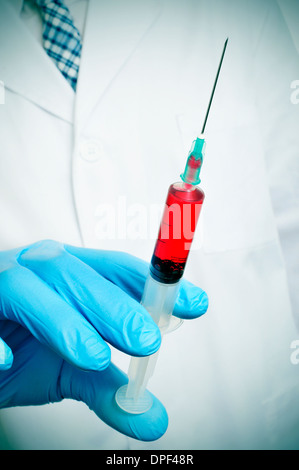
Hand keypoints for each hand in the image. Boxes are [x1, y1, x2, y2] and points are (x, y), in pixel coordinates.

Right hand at [0, 240, 207, 440]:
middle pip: (76, 274)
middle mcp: (37, 271)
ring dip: (62, 321)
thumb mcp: (74, 370)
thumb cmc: (28, 349)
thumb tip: (154, 420)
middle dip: (113, 306)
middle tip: (145, 340)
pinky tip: (7, 360)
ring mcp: (1, 286)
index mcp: (69, 275)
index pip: (115, 270)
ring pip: (28, 288)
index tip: (195, 304)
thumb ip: (111, 390)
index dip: (152, 283)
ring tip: (93, 358)